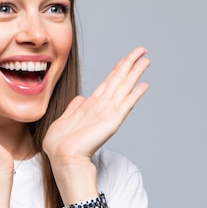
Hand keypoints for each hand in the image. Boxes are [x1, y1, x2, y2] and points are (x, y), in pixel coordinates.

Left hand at [42, 47, 149, 165]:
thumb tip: (80, 97)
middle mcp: (102, 106)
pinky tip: (144, 85)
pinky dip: (135, 94)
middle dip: (130, 64)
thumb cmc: (60, 143)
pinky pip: (126, 104)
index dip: (118, 67)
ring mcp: (109, 113)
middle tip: (143, 50)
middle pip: (120, 79)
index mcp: (91, 104)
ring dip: (135, 73)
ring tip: (146, 60)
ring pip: (124, 87)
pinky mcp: (112, 121)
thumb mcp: (64, 120)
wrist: (62, 157)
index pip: (108, 81)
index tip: (128, 57)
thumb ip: (74, 107)